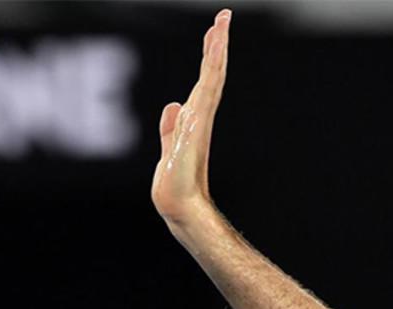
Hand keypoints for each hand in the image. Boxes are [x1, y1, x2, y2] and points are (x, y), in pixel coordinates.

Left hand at [151, 9, 231, 234]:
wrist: (178, 205)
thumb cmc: (174, 184)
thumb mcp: (169, 148)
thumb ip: (170, 127)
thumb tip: (172, 105)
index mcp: (195, 118)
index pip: (204, 80)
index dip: (209, 56)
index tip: (214, 31)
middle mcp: (201, 116)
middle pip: (212, 73)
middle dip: (217, 44)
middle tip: (223, 16)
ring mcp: (200, 120)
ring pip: (211, 78)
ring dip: (216, 50)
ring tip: (221, 24)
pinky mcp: (196, 127)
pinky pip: (205, 93)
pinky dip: (211, 73)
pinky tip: (214, 55)